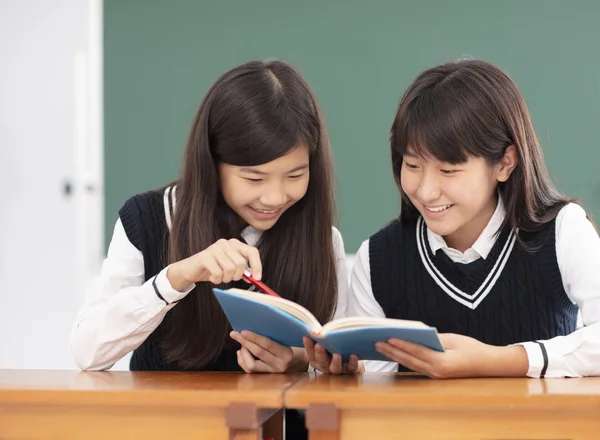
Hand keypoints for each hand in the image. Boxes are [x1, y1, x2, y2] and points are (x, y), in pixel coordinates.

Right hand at [167, 238, 261, 289]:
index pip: (252, 251)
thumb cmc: (212, 268)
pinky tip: (212, 277)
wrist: (191, 269)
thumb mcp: (230, 268)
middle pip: (241, 263)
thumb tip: (255, 277)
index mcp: (234, 244)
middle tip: (229, 278)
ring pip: (230, 269)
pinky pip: (218, 272)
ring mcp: (214, 248)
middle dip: (237, 275)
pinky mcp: (205, 256)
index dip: (257, 265)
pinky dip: (217, 280)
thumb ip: (243, 270)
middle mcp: (225, 243)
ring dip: (225, 278)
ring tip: (219, 277)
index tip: (257, 278)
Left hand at [230, 330, 307, 372]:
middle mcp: (280, 364)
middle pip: (257, 353)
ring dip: (243, 353)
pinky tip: (241, 352)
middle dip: (244, 342)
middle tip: (234, 334)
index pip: (267, 344)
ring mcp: (272, 372)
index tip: (243, 331)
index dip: (254, 337)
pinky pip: (250, 370)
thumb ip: (274, 335)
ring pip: (251, 365)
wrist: (300, 363)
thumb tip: (254, 325)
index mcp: (286, 353)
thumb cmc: (291, 345)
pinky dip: (242, 360)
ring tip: (242, 344)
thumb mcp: (287, 339)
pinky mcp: (266, 376)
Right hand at [303, 336, 362, 373]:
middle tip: (319, 345)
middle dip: (320, 354)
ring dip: (335, 362)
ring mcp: (338, 369)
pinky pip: (351, 368)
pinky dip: (352, 362)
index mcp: (317, 360)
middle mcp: (326, 366)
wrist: (349, 359)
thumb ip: (320, 338)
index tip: (306, 336)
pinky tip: (353, 355)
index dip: (308, 346)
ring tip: (336, 354)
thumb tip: (314, 329)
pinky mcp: (351, 370)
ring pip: (335, 368)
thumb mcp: (326, 343)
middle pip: (322, 362)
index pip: (311, 353)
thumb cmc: (333, 346)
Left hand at [375, 333, 527, 378]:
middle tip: (376, 342)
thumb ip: (433, 338)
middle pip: (408, 360)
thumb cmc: (471, 348)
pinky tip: (395, 353)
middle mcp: (436, 372)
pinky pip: (416, 366)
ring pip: (410, 365)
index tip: (387, 337)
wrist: (487, 364)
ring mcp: (435, 376)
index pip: (416, 351)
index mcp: (441, 362)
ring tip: (380, 347)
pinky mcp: (435, 375)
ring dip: (395, 356)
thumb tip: (415, 335)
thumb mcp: (452, 339)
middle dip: (391, 351)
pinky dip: (404, 359)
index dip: (401, 344)